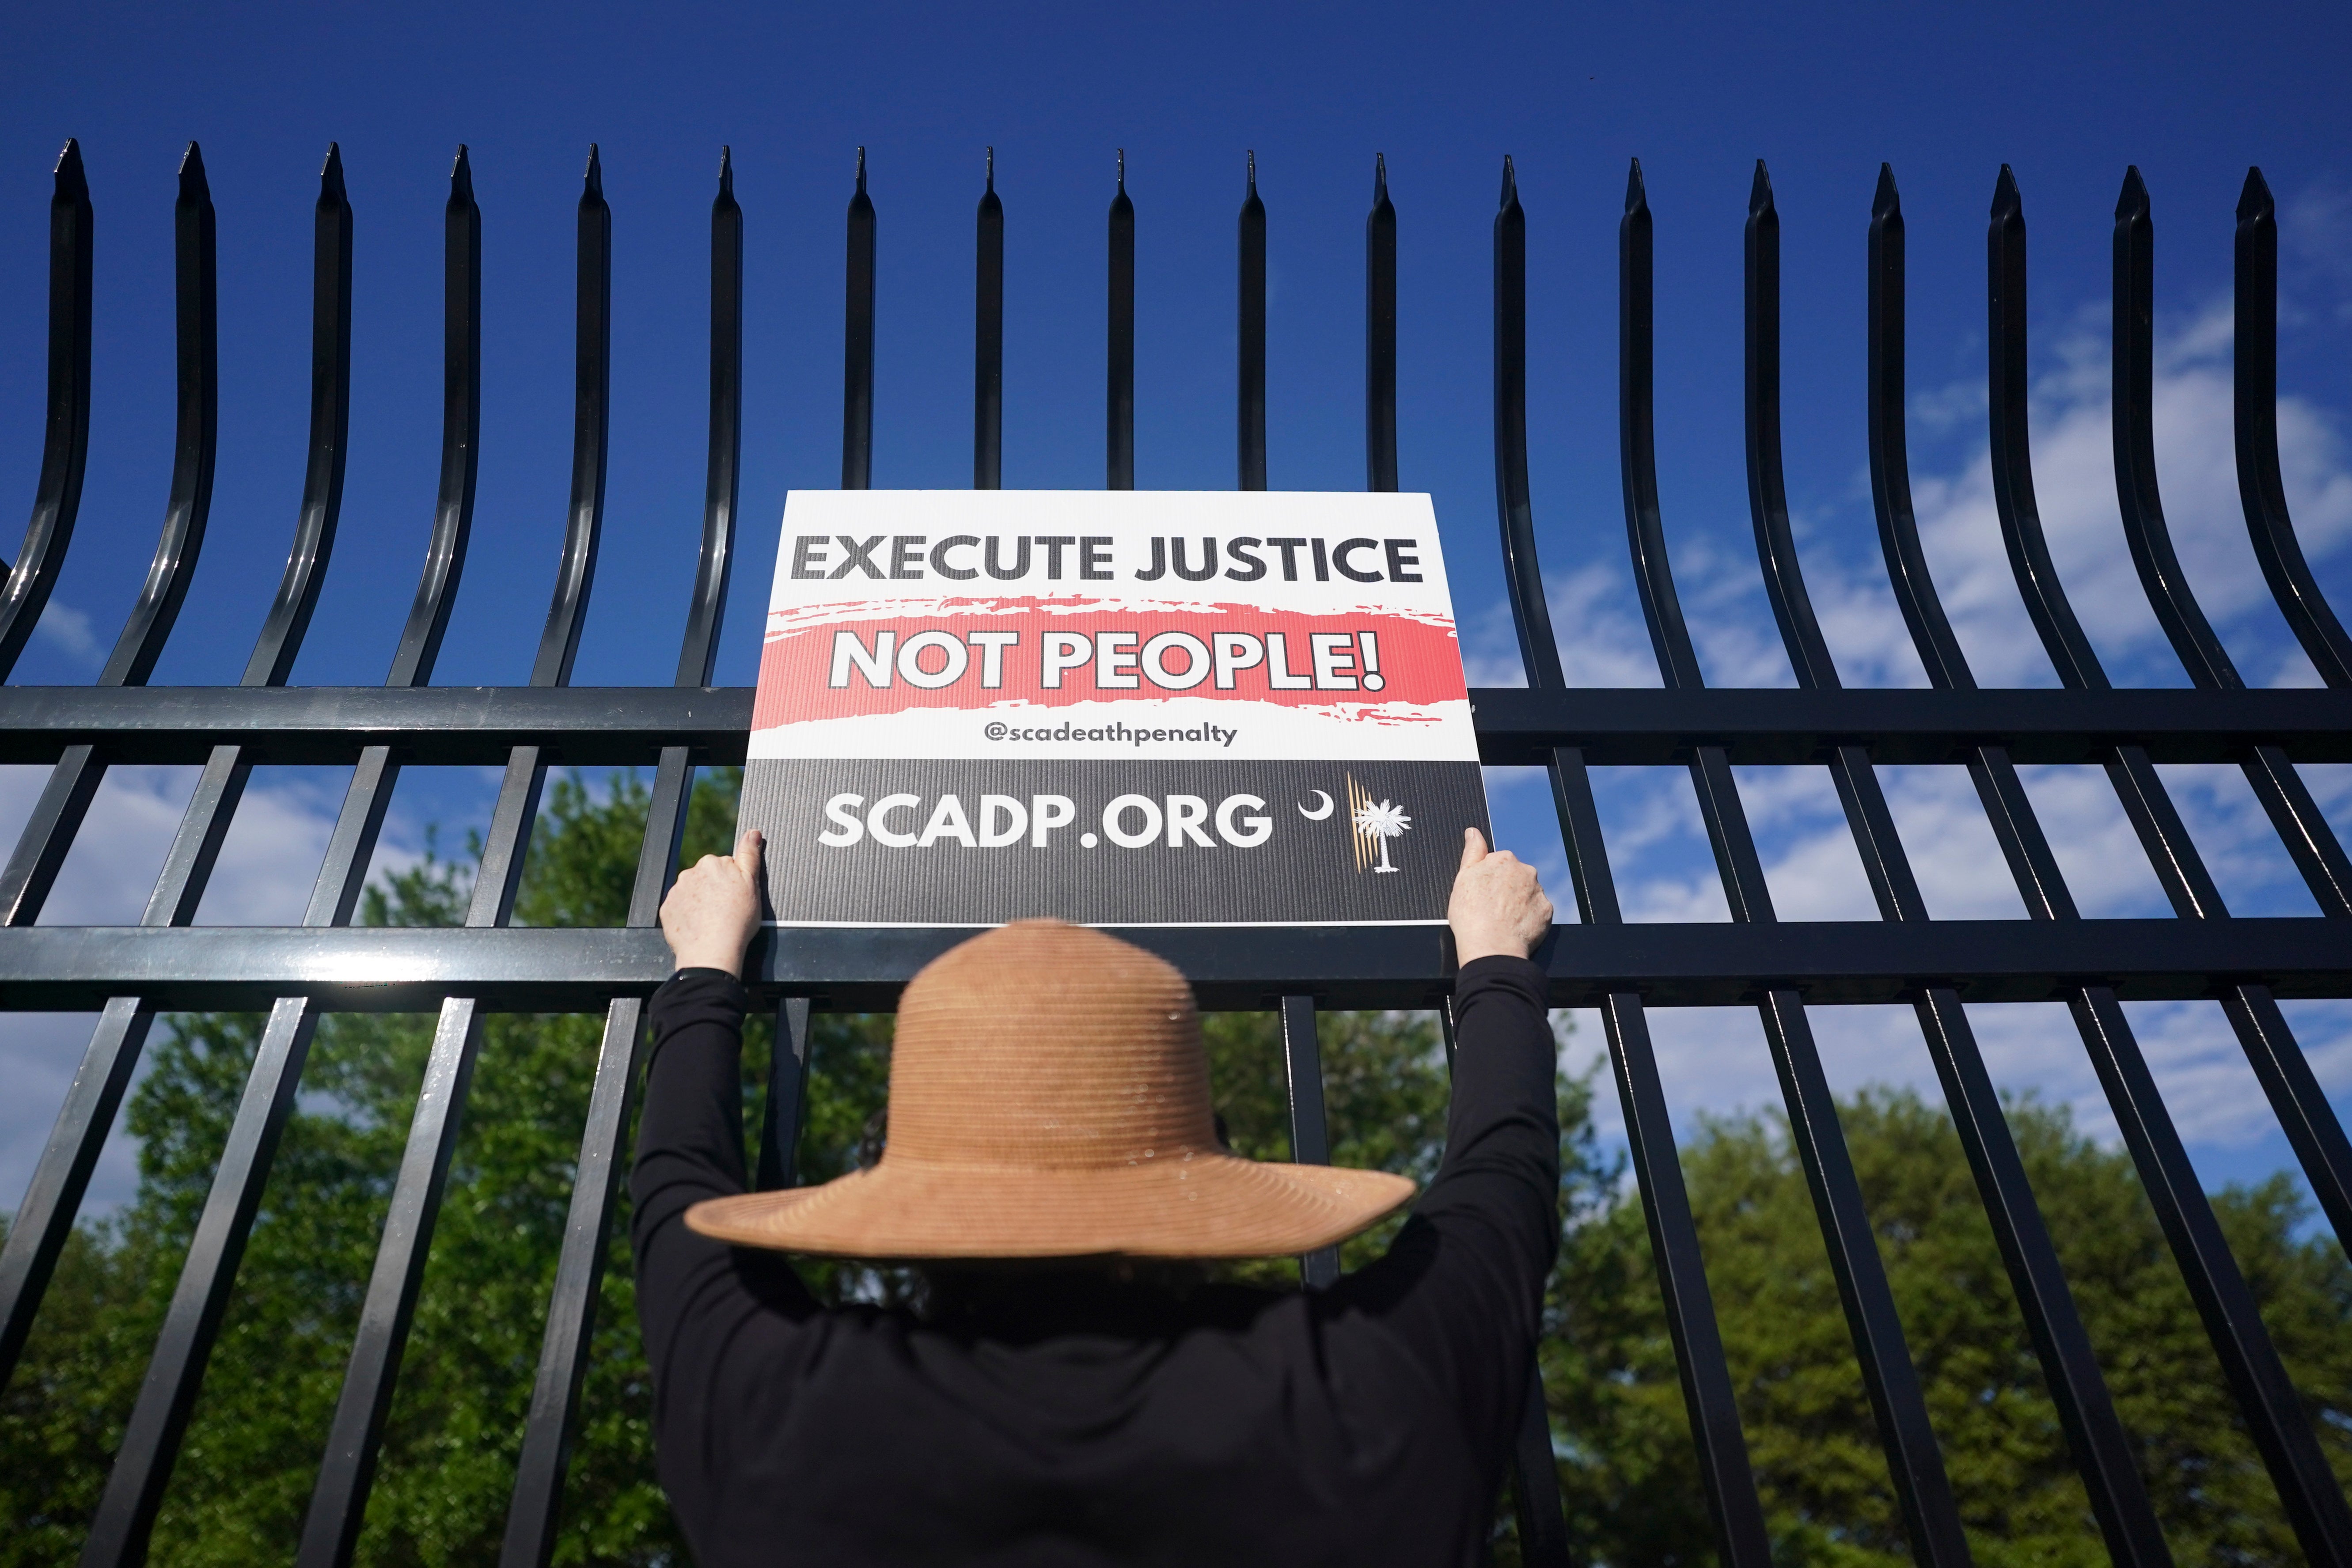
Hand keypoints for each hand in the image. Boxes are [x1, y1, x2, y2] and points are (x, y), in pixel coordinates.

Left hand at [660, 829, 764, 977]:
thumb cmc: (737, 920)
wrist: (713, 951)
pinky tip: (699, 926)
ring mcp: (676, 892)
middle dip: (715, 890)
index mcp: (712, 863)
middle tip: (726, 910)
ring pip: (692, 893)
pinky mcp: (667, 910)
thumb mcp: (751, 884)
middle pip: (706, 878)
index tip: (737, 898)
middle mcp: (690, 873)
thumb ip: (750, 855)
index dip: (734, 883)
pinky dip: (688, 915)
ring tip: (712, 920)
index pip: (725, 866)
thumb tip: (752, 832)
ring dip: (700, 902)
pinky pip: (679, 908)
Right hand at [1448, 828, 1552, 964]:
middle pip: (1515, 877)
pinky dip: (1528, 918)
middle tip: (1491, 909)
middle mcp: (1526, 871)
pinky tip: (1515, 927)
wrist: (1491, 947)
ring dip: (1518, 903)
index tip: (1481, 895)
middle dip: (1506, 889)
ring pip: (1528, 893)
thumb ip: (1472, 851)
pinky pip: (1537, 911)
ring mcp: (1538, 891)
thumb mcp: (1463, 878)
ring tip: (1503, 921)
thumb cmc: (1471, 914)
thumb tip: (1473, 832)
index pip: (1497, 864)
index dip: (1487, 881)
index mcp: (1504, 859)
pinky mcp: (1547, 911)